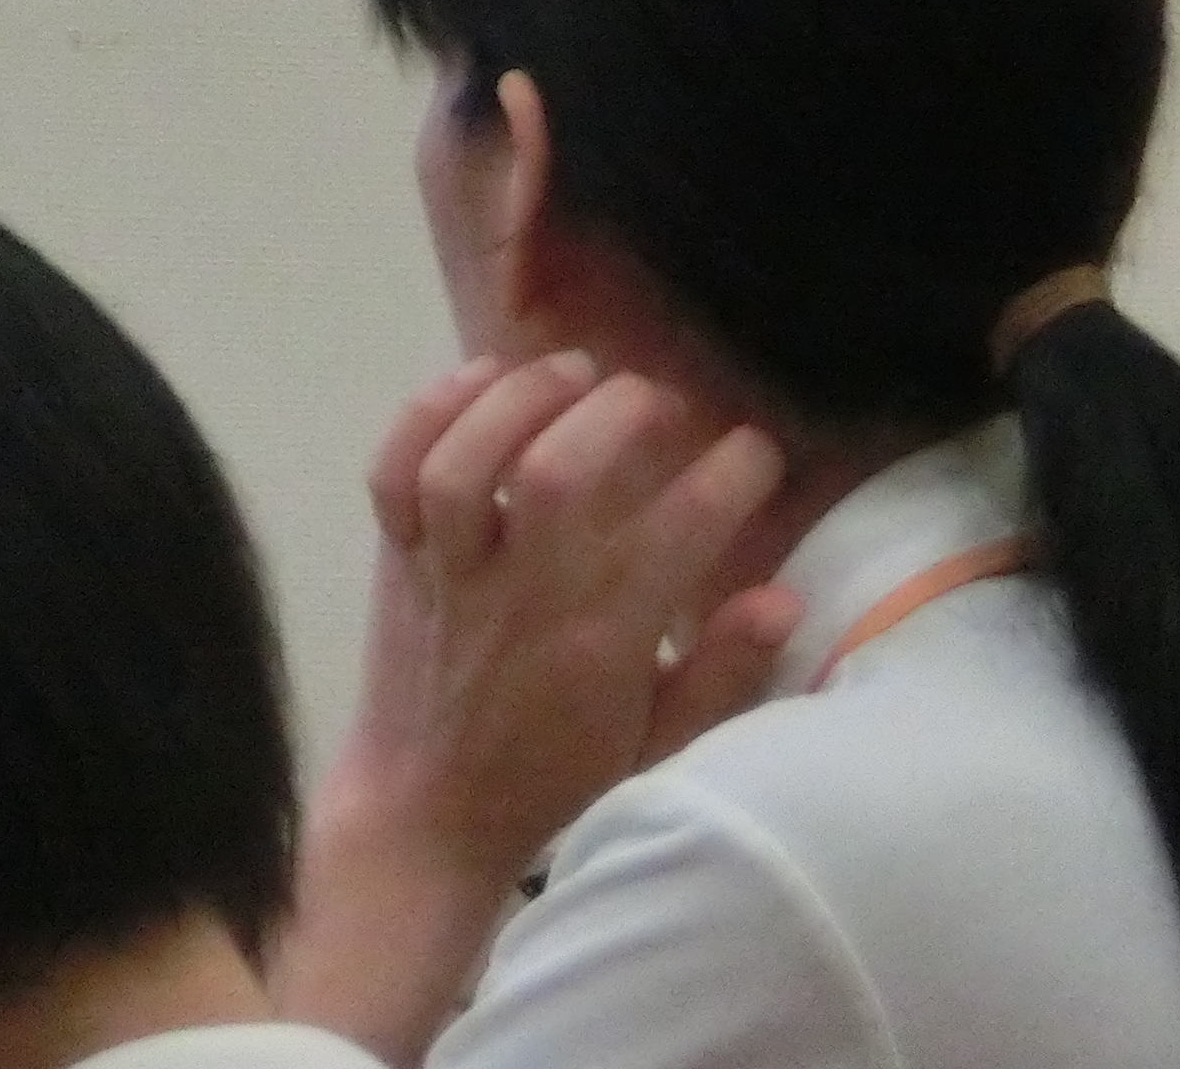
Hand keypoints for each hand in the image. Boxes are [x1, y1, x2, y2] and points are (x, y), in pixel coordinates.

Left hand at [278, 355, 798, 1061]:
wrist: (429, 809)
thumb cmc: (558, 777)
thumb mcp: (662, 749)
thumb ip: (724, 675)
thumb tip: (785, 597)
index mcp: (601, 646)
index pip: (677, 538)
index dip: (728, 478)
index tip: (754, 449)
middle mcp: (522, 598)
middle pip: (561, 477)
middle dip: (621, 417)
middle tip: (660, 399)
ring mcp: (449, 573)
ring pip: (469, 463)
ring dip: (522, 400)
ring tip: (573, 370)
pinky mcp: (394, 556)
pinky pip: (394, 470)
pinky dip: (430, 411)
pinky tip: (479, 379)